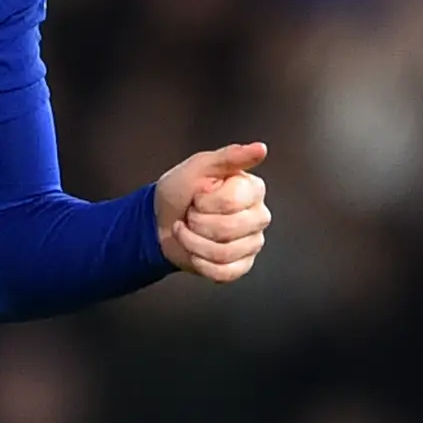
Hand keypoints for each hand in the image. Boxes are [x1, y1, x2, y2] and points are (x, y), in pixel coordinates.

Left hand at [154, 141, 270, 285]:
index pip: (232, 201)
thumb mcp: (200, 166)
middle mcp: (258, 216)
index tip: (198, 196)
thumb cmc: (181, 191)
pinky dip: (200, 263)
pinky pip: (224, 273)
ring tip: (188, 231)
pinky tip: (195, 252)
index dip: (205, 202)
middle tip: (191, 215)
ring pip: (224, 253)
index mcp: (253, 189)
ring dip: (193, 243)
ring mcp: (252, 243)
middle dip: (197, 223)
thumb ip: (230, 156)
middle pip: (229, 229)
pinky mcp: (241, 265)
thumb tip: (261, 149)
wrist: (161, 221)